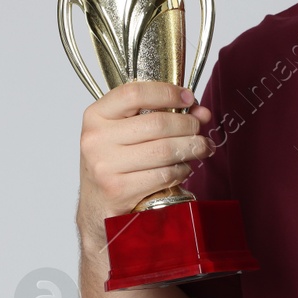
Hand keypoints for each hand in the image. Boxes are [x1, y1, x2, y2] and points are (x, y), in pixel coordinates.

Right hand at [77, 81, 214, 240]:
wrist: (96, 206)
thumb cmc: (113, 163)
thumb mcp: (126, 132)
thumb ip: (159, 114)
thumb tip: (200, 111)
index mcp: (96, 116)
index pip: (134, 93)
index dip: (167, 92)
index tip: (188, 98)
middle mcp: (96, 139)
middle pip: (157, 123)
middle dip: (188, 125)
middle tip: (199, 128)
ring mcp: (105, 166)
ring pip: (165, 150)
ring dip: (191, 148)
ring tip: (200, 148)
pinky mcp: (119, 190)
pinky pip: (164, 175)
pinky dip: (181, 171)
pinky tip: (183, 169)